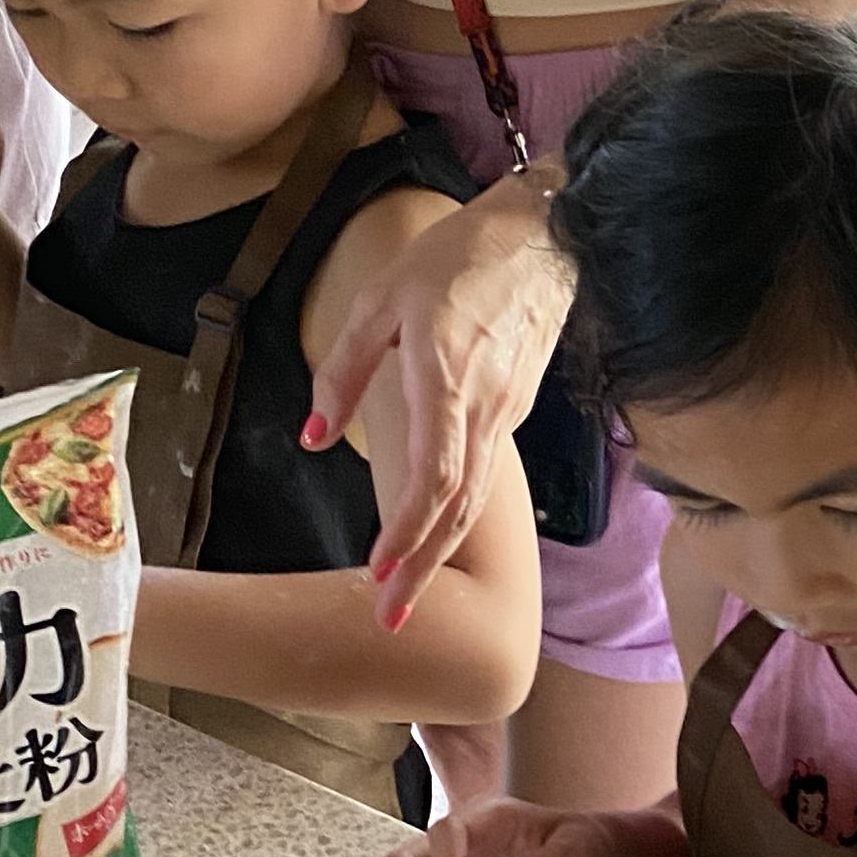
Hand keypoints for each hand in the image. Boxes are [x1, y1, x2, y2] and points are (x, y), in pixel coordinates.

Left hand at [307, 173, 573, 619]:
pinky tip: (432, 534)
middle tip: (390, 621)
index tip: (380, 573)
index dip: (408, 531)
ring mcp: (506, 412)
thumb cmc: (456, 258)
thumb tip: (313, 435)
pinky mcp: (514, 407)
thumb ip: (343, 371)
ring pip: (475, 498)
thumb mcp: (380, 302)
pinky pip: (484, 472)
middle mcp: (484, 408)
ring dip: (441, 551)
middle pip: (458, 508)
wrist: (544, 234)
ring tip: (406, 594)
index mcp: (447, 380)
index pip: (434, 476)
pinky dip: (457, 515)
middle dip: (424, 570)